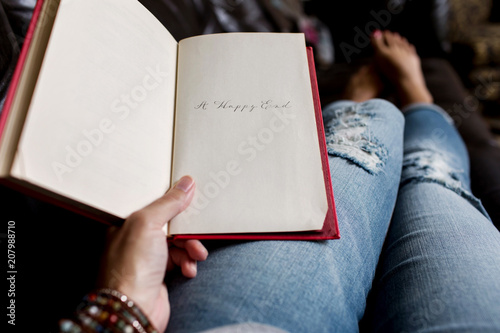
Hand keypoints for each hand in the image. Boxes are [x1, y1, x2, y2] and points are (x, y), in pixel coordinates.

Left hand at [98, 176, 207, 331]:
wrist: (135, 309)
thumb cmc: (131, 267)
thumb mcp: (148, 223)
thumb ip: (168, 202)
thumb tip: (185, 184)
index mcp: (127, 225)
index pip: (153, 206)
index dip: (173, 202)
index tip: (190, 198)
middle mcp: (136, 241)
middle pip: (169, 225)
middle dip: (186, 229)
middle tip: (197, 230)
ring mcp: (148, 260)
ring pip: (178, 244)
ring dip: (191, 248)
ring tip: (196, 255)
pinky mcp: (160, 276)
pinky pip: (181, 262)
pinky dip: (188, 264)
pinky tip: (189, 269)